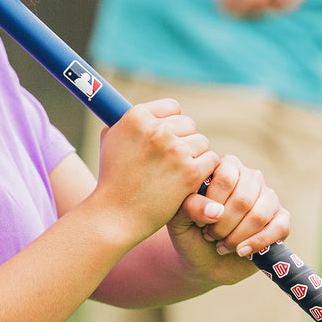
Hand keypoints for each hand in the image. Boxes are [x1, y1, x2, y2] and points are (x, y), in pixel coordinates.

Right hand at [92, 99, 220, 248]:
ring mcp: (175, 150)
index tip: (168, 136)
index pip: (172, 107)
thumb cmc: (112, 178)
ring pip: (202, 142)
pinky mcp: (190, 172)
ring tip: (176, 173)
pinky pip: (211, 160)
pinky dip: (203, 171)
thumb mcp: (110, 140)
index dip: (172, 122)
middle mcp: (157, 130)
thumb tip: (143, 113)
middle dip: (184, 140)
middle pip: (189, 124)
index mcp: (137, 117)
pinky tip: (188, 181)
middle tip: (172, 159)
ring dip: (195, 156)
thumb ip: (127, 123)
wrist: (115, 214)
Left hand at [168, 154, 290, 285]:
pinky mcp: (281, 218)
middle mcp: (250, 176)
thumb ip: (189, 207)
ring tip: (221, 245)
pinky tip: (241, 251)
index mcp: (226, 166)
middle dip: (223, 225)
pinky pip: (279, 227)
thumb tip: (216, 211)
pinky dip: (257, 243)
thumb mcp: (180, 218)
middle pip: (243, 198)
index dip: (212, 203)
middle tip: (209, 236)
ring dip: (238, 236)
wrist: (204, 257)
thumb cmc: (190, 230)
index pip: (226, 177)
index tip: (198, 222)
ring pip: (260, 214)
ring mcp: (268, 196)